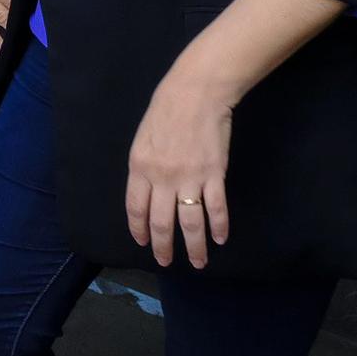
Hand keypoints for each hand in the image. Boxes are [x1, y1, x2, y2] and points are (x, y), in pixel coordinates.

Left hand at [125, 73, 234, 268]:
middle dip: (164, 246)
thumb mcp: (143, 138)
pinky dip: (219, 226)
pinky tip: (220, 238)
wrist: (196, 93)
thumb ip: (144, 167)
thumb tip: (148, 192)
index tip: (143, 243)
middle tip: (166, 262)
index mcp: (139, 166)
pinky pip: (216, 207)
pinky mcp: (213, 174)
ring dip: (194, 246)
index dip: (139, 229)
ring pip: (190, 222)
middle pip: (162, 221)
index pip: (136, 208)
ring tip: (198, 262)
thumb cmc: (166, 110)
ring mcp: (189, 178)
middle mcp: (162, 178)